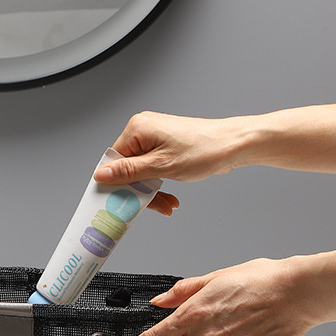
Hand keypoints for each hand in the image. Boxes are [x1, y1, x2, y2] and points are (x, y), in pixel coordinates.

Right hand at [95, 111, 249, 214]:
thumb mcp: (161, 166)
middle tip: (150, 206)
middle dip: (140, 190)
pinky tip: (170, 196)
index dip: (117, 184)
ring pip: (141, 171)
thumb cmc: (204, 150)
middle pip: (127, 167)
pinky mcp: (165, 146)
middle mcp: (143, 129)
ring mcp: (155, 137)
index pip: (113, 160)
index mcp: (137, 128)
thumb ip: (128, 172)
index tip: (120, 202)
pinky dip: (159, 183)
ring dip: (152, 190)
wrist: (234, 145)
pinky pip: (153, 168)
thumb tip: (101, 174)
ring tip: (166, 203)